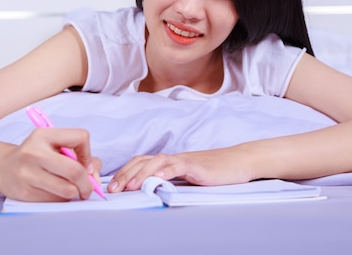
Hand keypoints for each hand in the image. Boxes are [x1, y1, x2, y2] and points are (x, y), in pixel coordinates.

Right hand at [0, 127, 101, 201]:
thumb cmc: (35, 155)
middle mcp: (34, 153)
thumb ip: (78, 154)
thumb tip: (95, 173)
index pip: (80, 137)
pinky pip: (55, 201)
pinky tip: (56, 194)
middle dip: (88, 183)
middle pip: (75, 170)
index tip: (85, 163)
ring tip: (73, 190)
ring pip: (67, 190)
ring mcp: (28, 174)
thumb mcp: (53, 145)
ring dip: (76, 193)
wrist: (1, 168)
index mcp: (44, 135)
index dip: (88, 153)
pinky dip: (62, 200)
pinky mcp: (25, 193)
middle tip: (88, 189)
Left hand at [107, 146, 251, 192]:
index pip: (141, 163)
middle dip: (126, 175)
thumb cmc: (215, 172)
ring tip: (130, 187)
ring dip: (141, 174)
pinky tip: (157, 179)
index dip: (125, 172)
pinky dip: (166, 171)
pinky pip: (179, 166)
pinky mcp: (198, 166)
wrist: (239, 162)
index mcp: (169, 162)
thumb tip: (151, 193)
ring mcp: (185, 160)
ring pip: (157, 161)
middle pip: (144, 161)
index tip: (112, 187)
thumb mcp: (188, 179)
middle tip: (114, 190)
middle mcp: (174, 158)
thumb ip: (171, 182)